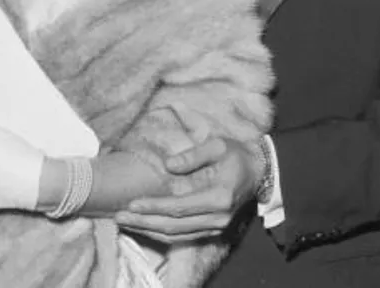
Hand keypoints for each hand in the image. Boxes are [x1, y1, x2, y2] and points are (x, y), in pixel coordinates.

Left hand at [114, 137, 261, 243]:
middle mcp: (217, 217)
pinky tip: (146, 224)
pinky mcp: (213, 228)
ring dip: (149, 229)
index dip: (154, 206)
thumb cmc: (236, 154)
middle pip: (174, 226)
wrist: (260, 170)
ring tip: (126, 221)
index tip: (132, 203)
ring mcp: (216, 226)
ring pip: (176, 234)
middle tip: (119, 216)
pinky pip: (183, 234)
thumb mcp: (217, 146)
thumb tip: (168, 165)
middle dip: (144, 222)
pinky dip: (162, 231)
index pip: (179, 206)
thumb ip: (192, 156)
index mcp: (218, 196)